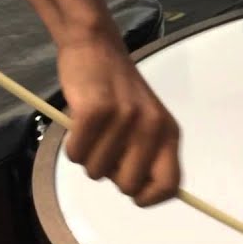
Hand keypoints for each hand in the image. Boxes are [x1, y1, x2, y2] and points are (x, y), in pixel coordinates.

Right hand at [57, 35, 180, 205]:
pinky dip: (72, 147)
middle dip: (111, 175)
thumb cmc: (117, 90)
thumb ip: (146, 153)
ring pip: (97, 172)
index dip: (149, 197)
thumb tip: (139, 193)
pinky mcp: (96, 110)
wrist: (96, 46)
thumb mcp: (145, 121)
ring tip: (93, 131)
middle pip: (129, 185)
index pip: (170, 186)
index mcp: (169, 132)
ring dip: (88, 157)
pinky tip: (77, 124)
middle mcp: (153, 127)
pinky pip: (77, 154)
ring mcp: (125, 118)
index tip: (133, 193)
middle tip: (105, 148)